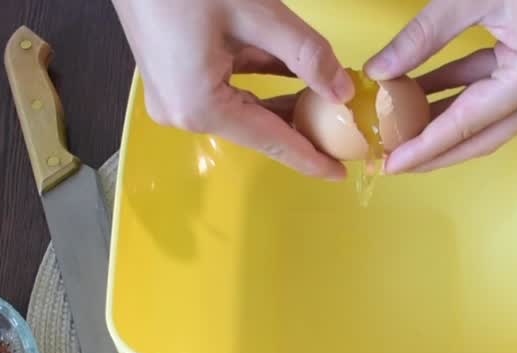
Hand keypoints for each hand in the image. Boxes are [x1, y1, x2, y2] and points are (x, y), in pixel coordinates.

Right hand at [113, 0, 354, 178]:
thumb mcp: (256, 13)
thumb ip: (306, 54)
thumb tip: (342, 90)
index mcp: (199, 107)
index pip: (269, 140)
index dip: (309, 157)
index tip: (340, 173)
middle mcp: (182, 112)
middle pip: (256, 126)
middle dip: (299, 126)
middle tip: (342, 131)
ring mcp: (174, 96)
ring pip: (243, 106)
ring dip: (282, 101)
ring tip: (325, 102)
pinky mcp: (174, 76)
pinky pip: (226, 87)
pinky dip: (259, 81)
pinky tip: (294, 77)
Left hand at [365, 0, 516, 173]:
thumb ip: (420, 38)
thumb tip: (380, 70)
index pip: (468, 123)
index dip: (425, 146)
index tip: (392, 162)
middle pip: (484, 136)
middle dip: (436, 150)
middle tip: (394, 160)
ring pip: (491, 118)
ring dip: (446, 122)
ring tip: (404, 130)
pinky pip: (497, 91)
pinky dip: (461, 93)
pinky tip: (425, 96)